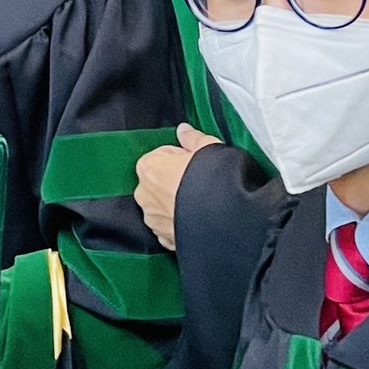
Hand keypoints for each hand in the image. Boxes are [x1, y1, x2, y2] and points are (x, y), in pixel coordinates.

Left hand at [134, 124, 221, 251]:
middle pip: (159, 182)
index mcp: (148, 167)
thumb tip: (184, 130)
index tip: (196, 163)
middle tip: (201, 182)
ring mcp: (152, 219)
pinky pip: (170, 227)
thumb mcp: (208, 148)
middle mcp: (144, 194)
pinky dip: (180, 224)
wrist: (224, 220)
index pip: (161, 155)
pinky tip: (197, 220)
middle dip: (176, 181)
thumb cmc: (213, 180)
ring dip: (177, 204)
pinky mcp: (164, 239)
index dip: (181, 158)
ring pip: (163, 206)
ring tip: (202, 202)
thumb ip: (192, 137)